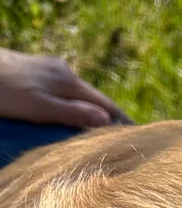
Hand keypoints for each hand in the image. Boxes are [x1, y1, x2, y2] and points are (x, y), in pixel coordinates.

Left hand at [0, 48, 130, 127]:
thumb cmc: (4, 90)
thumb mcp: (39, 106)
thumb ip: (72, 112)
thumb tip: (107, 120)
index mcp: (68, 80)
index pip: (105, 103)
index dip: (123, 120)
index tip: (142, 135)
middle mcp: (63, 71)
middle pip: (94, 98)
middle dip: (110, 117)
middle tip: (126, 138)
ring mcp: (49, 69)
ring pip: (79, 95)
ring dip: (92, 111)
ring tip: (103, 131)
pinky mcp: (36, 71)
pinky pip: (65, 92)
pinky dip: (75, 106)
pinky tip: (73, 114)